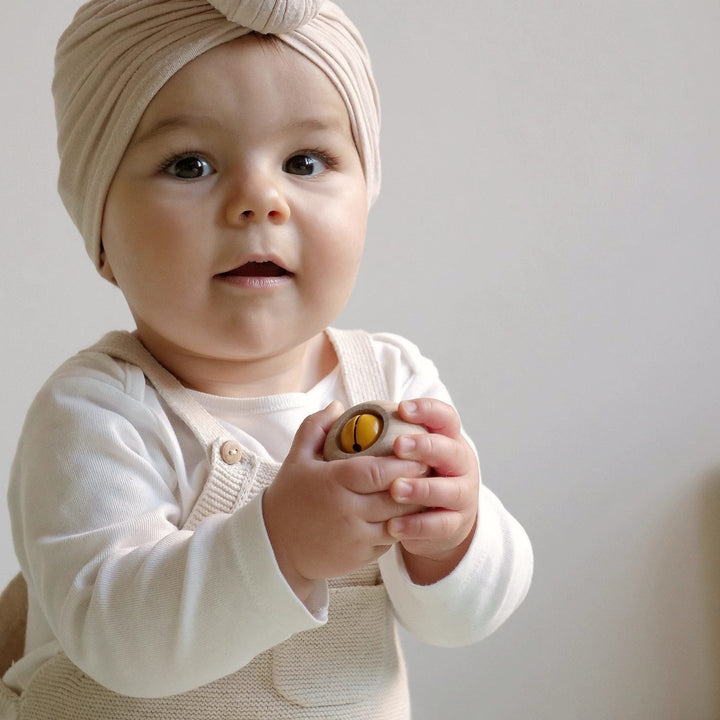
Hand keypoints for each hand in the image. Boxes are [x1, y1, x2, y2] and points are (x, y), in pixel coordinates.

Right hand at [262, 402, 426, 601]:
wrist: (276, 547)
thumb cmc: (289, 498)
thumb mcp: (297, 459)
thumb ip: (315, 427)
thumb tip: (338, 405)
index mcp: (333, 482)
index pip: (377, 471)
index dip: (402, 463)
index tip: (417, 452)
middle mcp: (346, 511)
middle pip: (394, 495)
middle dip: (417, 482)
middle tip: (431, 467)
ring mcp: (355, 536)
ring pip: (399, 520)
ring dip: (415, 506)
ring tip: (427, 489)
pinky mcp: (361, 556)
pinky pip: (391, 540)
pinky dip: (402, 526)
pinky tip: (410, 513)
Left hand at [386, 398, 478, 584]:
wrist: (437, 520)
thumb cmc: (409, 475)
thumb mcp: (400, 452)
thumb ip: (374, 432)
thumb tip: (335, 409)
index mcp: (446, 438)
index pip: (444, 417)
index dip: (427, 410)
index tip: (401, 408)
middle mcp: (459, 463)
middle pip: (450, 450)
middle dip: (425, 447)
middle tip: (398, 446)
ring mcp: (461, 494)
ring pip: (448, 490)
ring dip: (421, 489)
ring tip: (395, 489)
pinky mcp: (455, 523)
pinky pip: (439, 525)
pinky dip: (417, 525)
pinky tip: (393, 526)